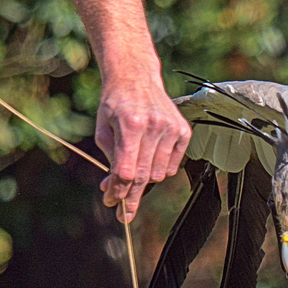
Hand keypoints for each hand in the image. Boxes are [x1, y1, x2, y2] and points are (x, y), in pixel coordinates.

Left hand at [95, 73, 190, 221]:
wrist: (136, 77)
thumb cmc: (116, 104)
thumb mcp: (103, 130)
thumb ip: (109, 160)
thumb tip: (113, 190)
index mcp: (131, 124)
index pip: (126, 171)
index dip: (118, 191)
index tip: (112, 203)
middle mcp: (154, 126)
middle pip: (143, 176)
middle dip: (131, 196)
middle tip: (123, 210)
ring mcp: (171, 128)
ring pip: (159, 175)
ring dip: (145, 180)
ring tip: (134, 171)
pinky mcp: (183, 131)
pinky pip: (172, 166)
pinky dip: (160, 169)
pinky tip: (150, 159)